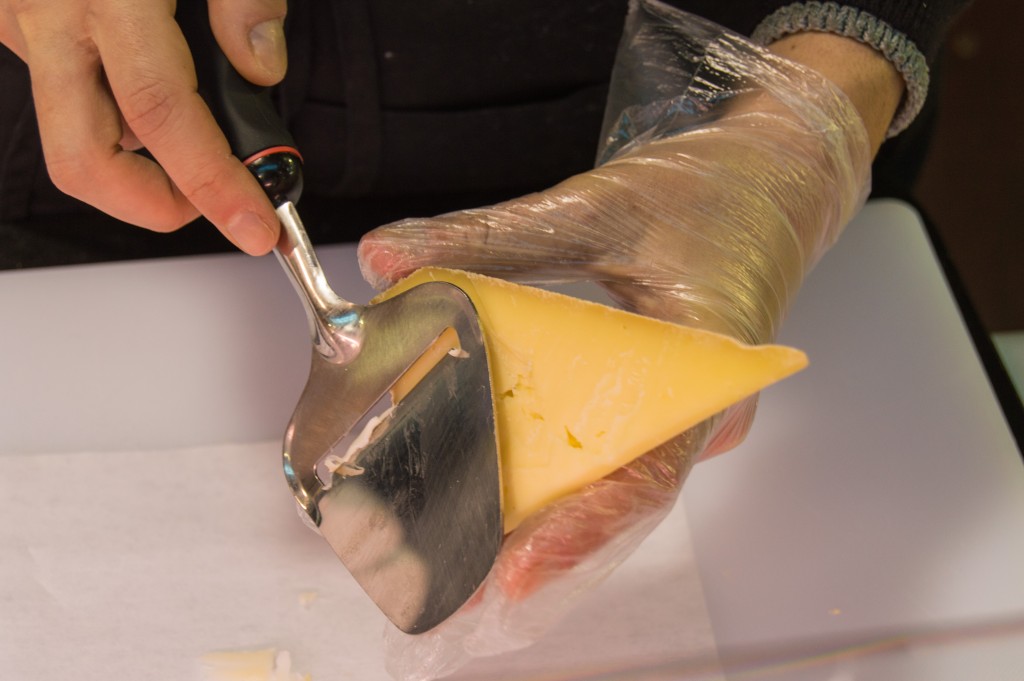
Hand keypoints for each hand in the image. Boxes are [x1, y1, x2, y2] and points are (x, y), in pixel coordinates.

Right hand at [0, 0, 286, 253]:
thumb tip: (261, 68)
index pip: (162, 117)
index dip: (212, 185)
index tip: (254, 226)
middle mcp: (50, 16)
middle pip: (88, 162)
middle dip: (157, 205)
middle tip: (214, 203)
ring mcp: (19, 22)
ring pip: (71, 136)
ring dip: (134, 161)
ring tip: (195, 138)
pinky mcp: (9, 21)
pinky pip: (62, 95)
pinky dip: (110, 115)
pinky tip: (148, 84)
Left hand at [358, 3, 880, 677]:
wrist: (774, 179)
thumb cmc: (707, 191)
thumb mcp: (597, 207)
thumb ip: (493, 235)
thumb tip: (383, 257)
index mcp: (710, 368)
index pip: (650, 470)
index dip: (582, 528)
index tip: (515, 570)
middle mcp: (705, 412)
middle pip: (619, 492)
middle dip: (536, 539)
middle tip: (451, 580)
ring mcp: (689, 415)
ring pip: (612, 479)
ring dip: (539, 512)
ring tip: (456, 550)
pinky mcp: (666, 403)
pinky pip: (611, 448)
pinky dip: (552, 468)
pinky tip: (489, 481)